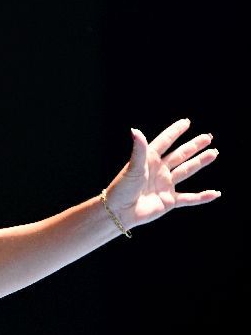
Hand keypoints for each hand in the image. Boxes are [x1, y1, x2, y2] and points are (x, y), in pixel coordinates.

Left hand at [104, 119, 219, 231]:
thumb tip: (135, 130)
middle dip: (193, 146)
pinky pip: (189, 198)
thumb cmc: (122, 188)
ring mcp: (165, 185)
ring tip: (213, 153)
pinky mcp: (169, 200)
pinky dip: (202, 197)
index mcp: (149, 160)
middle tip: (208, 137)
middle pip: (179, 155)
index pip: (164, 142)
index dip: (175, 132)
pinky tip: (215, 193)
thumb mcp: (132, 167)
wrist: (119, 212)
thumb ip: (138, 149)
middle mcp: (159, 171)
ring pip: (186, 171)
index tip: (186, 122)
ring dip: (200, 163)